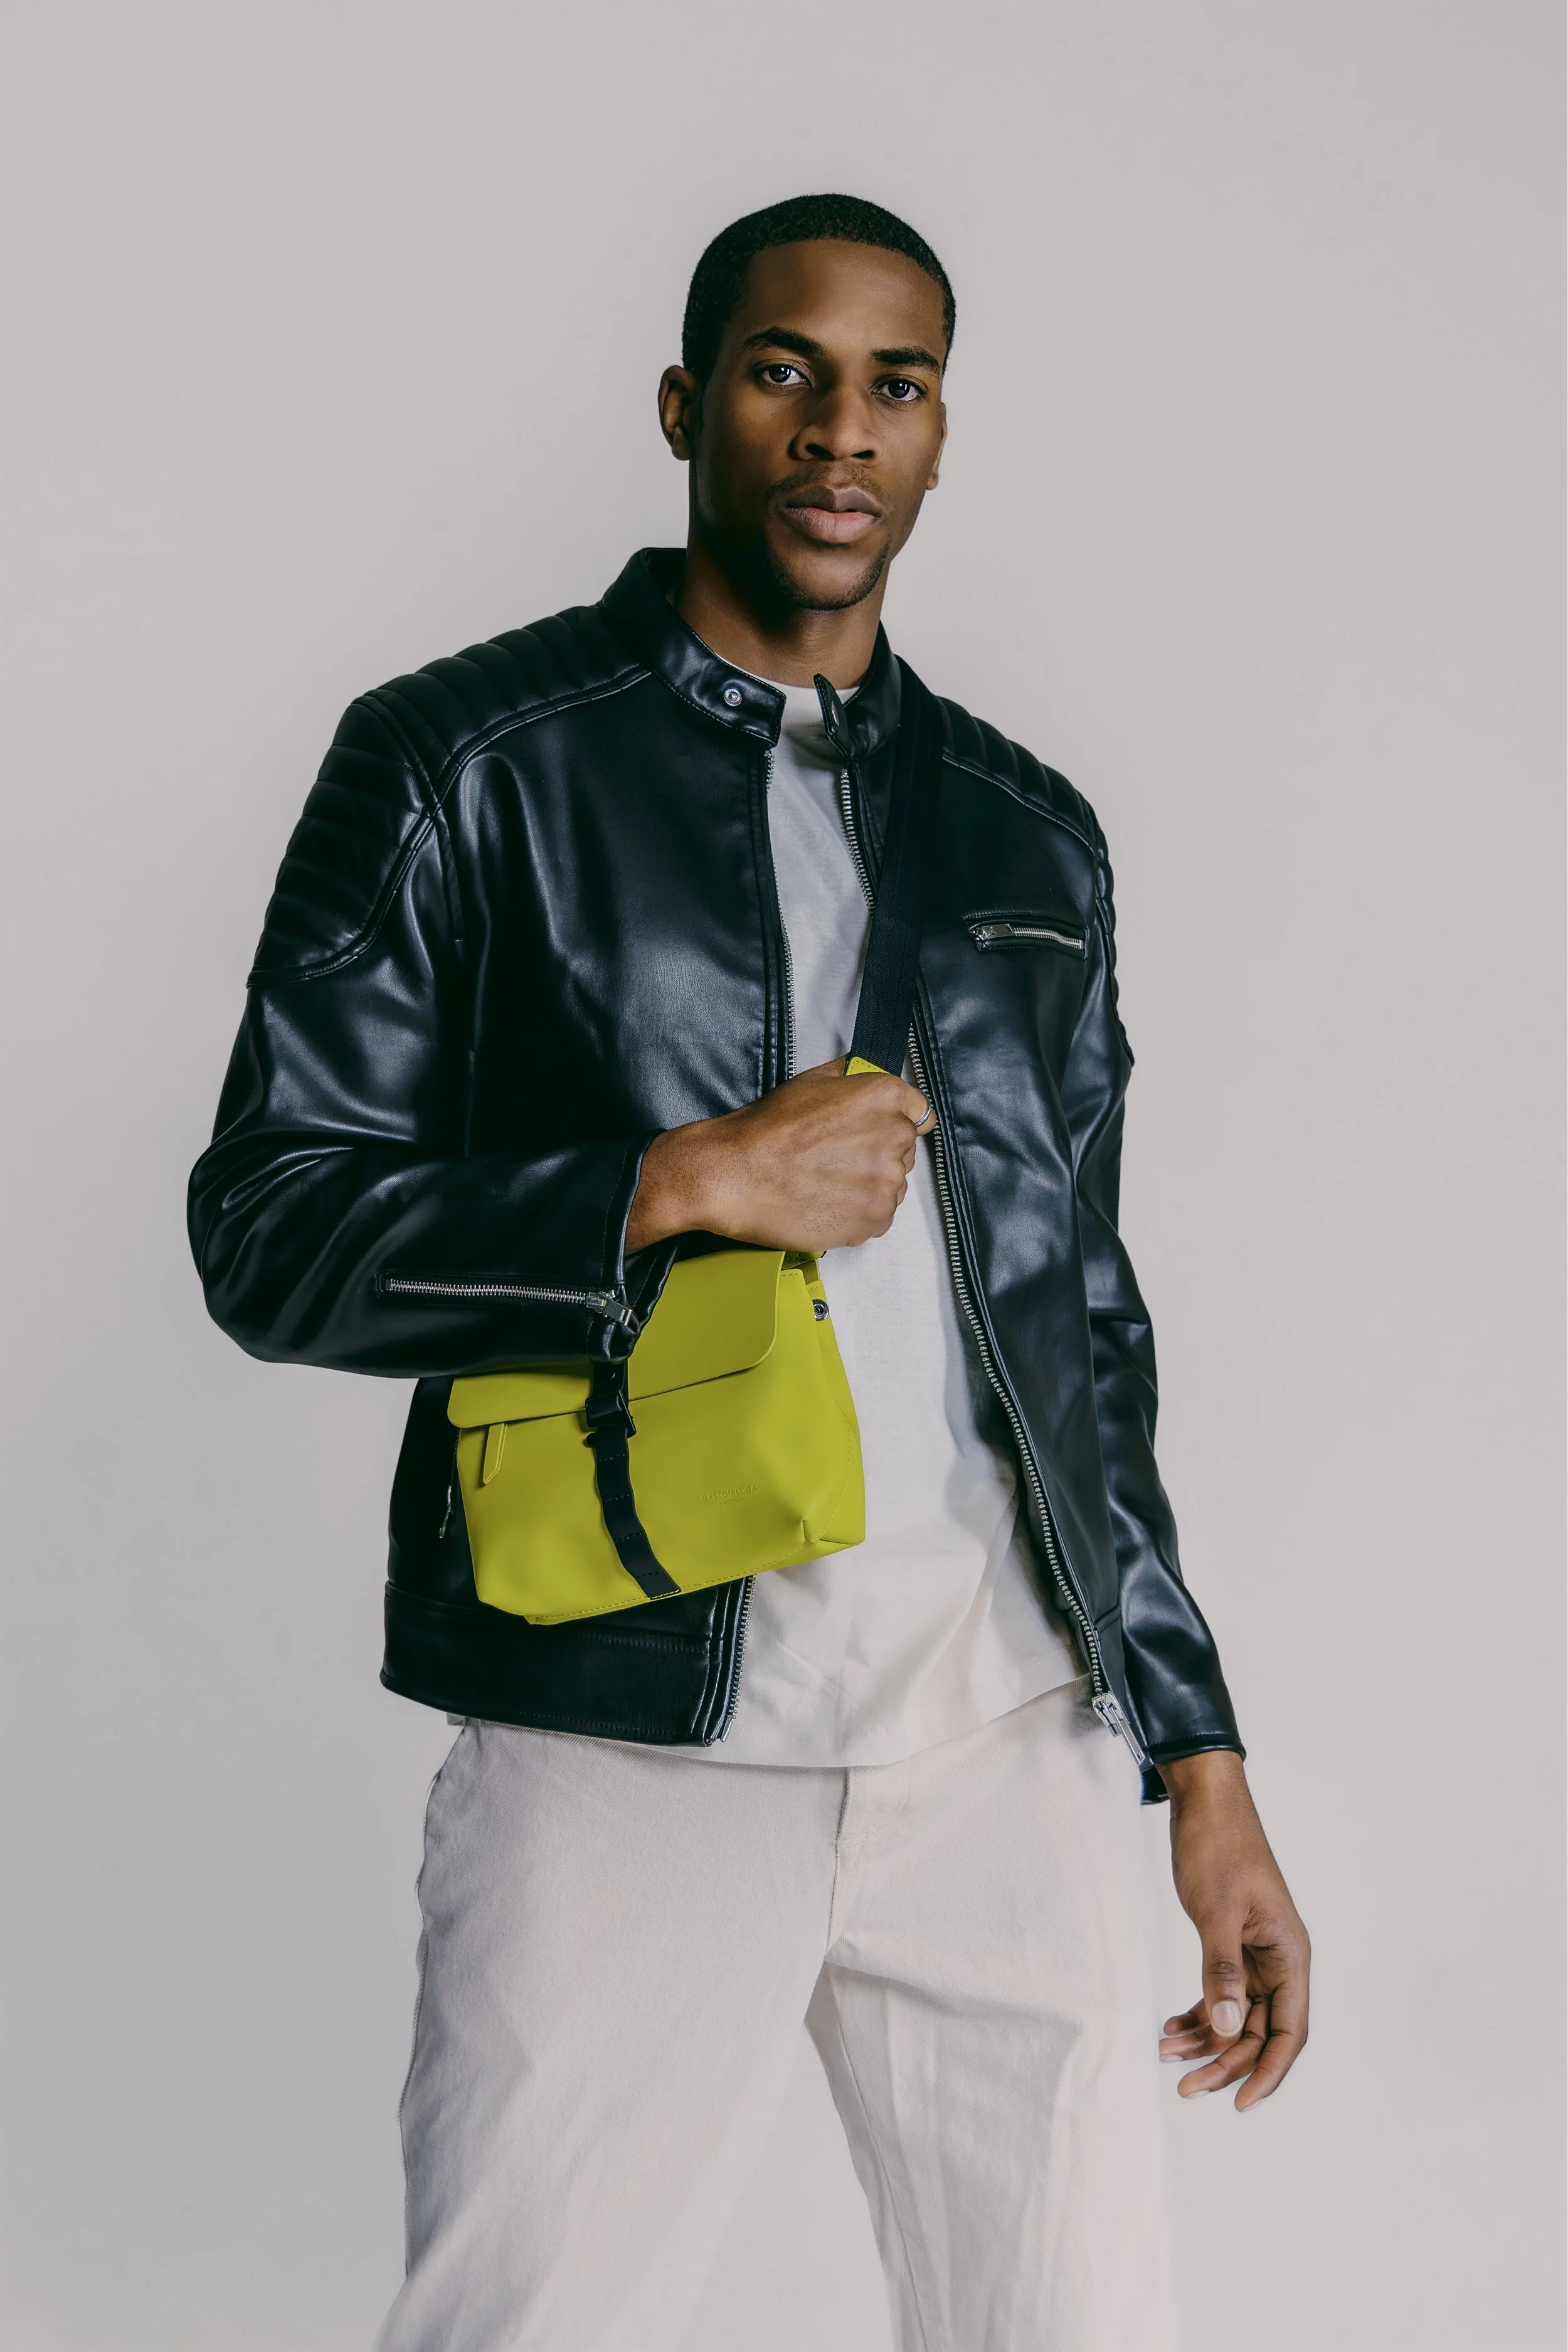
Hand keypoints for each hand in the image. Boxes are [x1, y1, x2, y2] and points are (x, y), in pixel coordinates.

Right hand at [625, 1058, 935, 1253]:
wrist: (733, 1175)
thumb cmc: (764, 1130)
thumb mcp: (810, 1082)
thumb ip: (849, 1077)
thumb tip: (863, 1074)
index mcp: (884, 1096)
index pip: (919, 1112)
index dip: (894, 1123)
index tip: (876, 1133)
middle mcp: (894, 1137)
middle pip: (903, 1152)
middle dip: (876, 1155)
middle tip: (834, 1160)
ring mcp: (886, 1181)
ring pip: (891, 1187)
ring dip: (867, 1187)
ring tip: (825, 1184)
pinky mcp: (874, 1219)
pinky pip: (878, 1218)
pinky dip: (856, 1215)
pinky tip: (825, 1204)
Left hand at [1157, 1749, 1309, 2108]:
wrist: (1204, 1800)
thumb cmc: (1217, 1847)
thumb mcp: (1216, 1911)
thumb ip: (1222, 1972)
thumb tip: (1224, 2028)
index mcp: (1289, 1955)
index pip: (1289, 2032)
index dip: (1268, 2072)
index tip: (1238, 2103)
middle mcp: (1278, 1960)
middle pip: (1258, 2031)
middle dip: (1224, 2060)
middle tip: (1184, 2085)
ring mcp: (1255, 1953)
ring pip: (1235, 2015)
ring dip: (1205, 2038)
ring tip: (1164, 2052)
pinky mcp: (1231, 1943)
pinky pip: (1220, 1992)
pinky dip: (1198, 2011)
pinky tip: (1169, 2025)